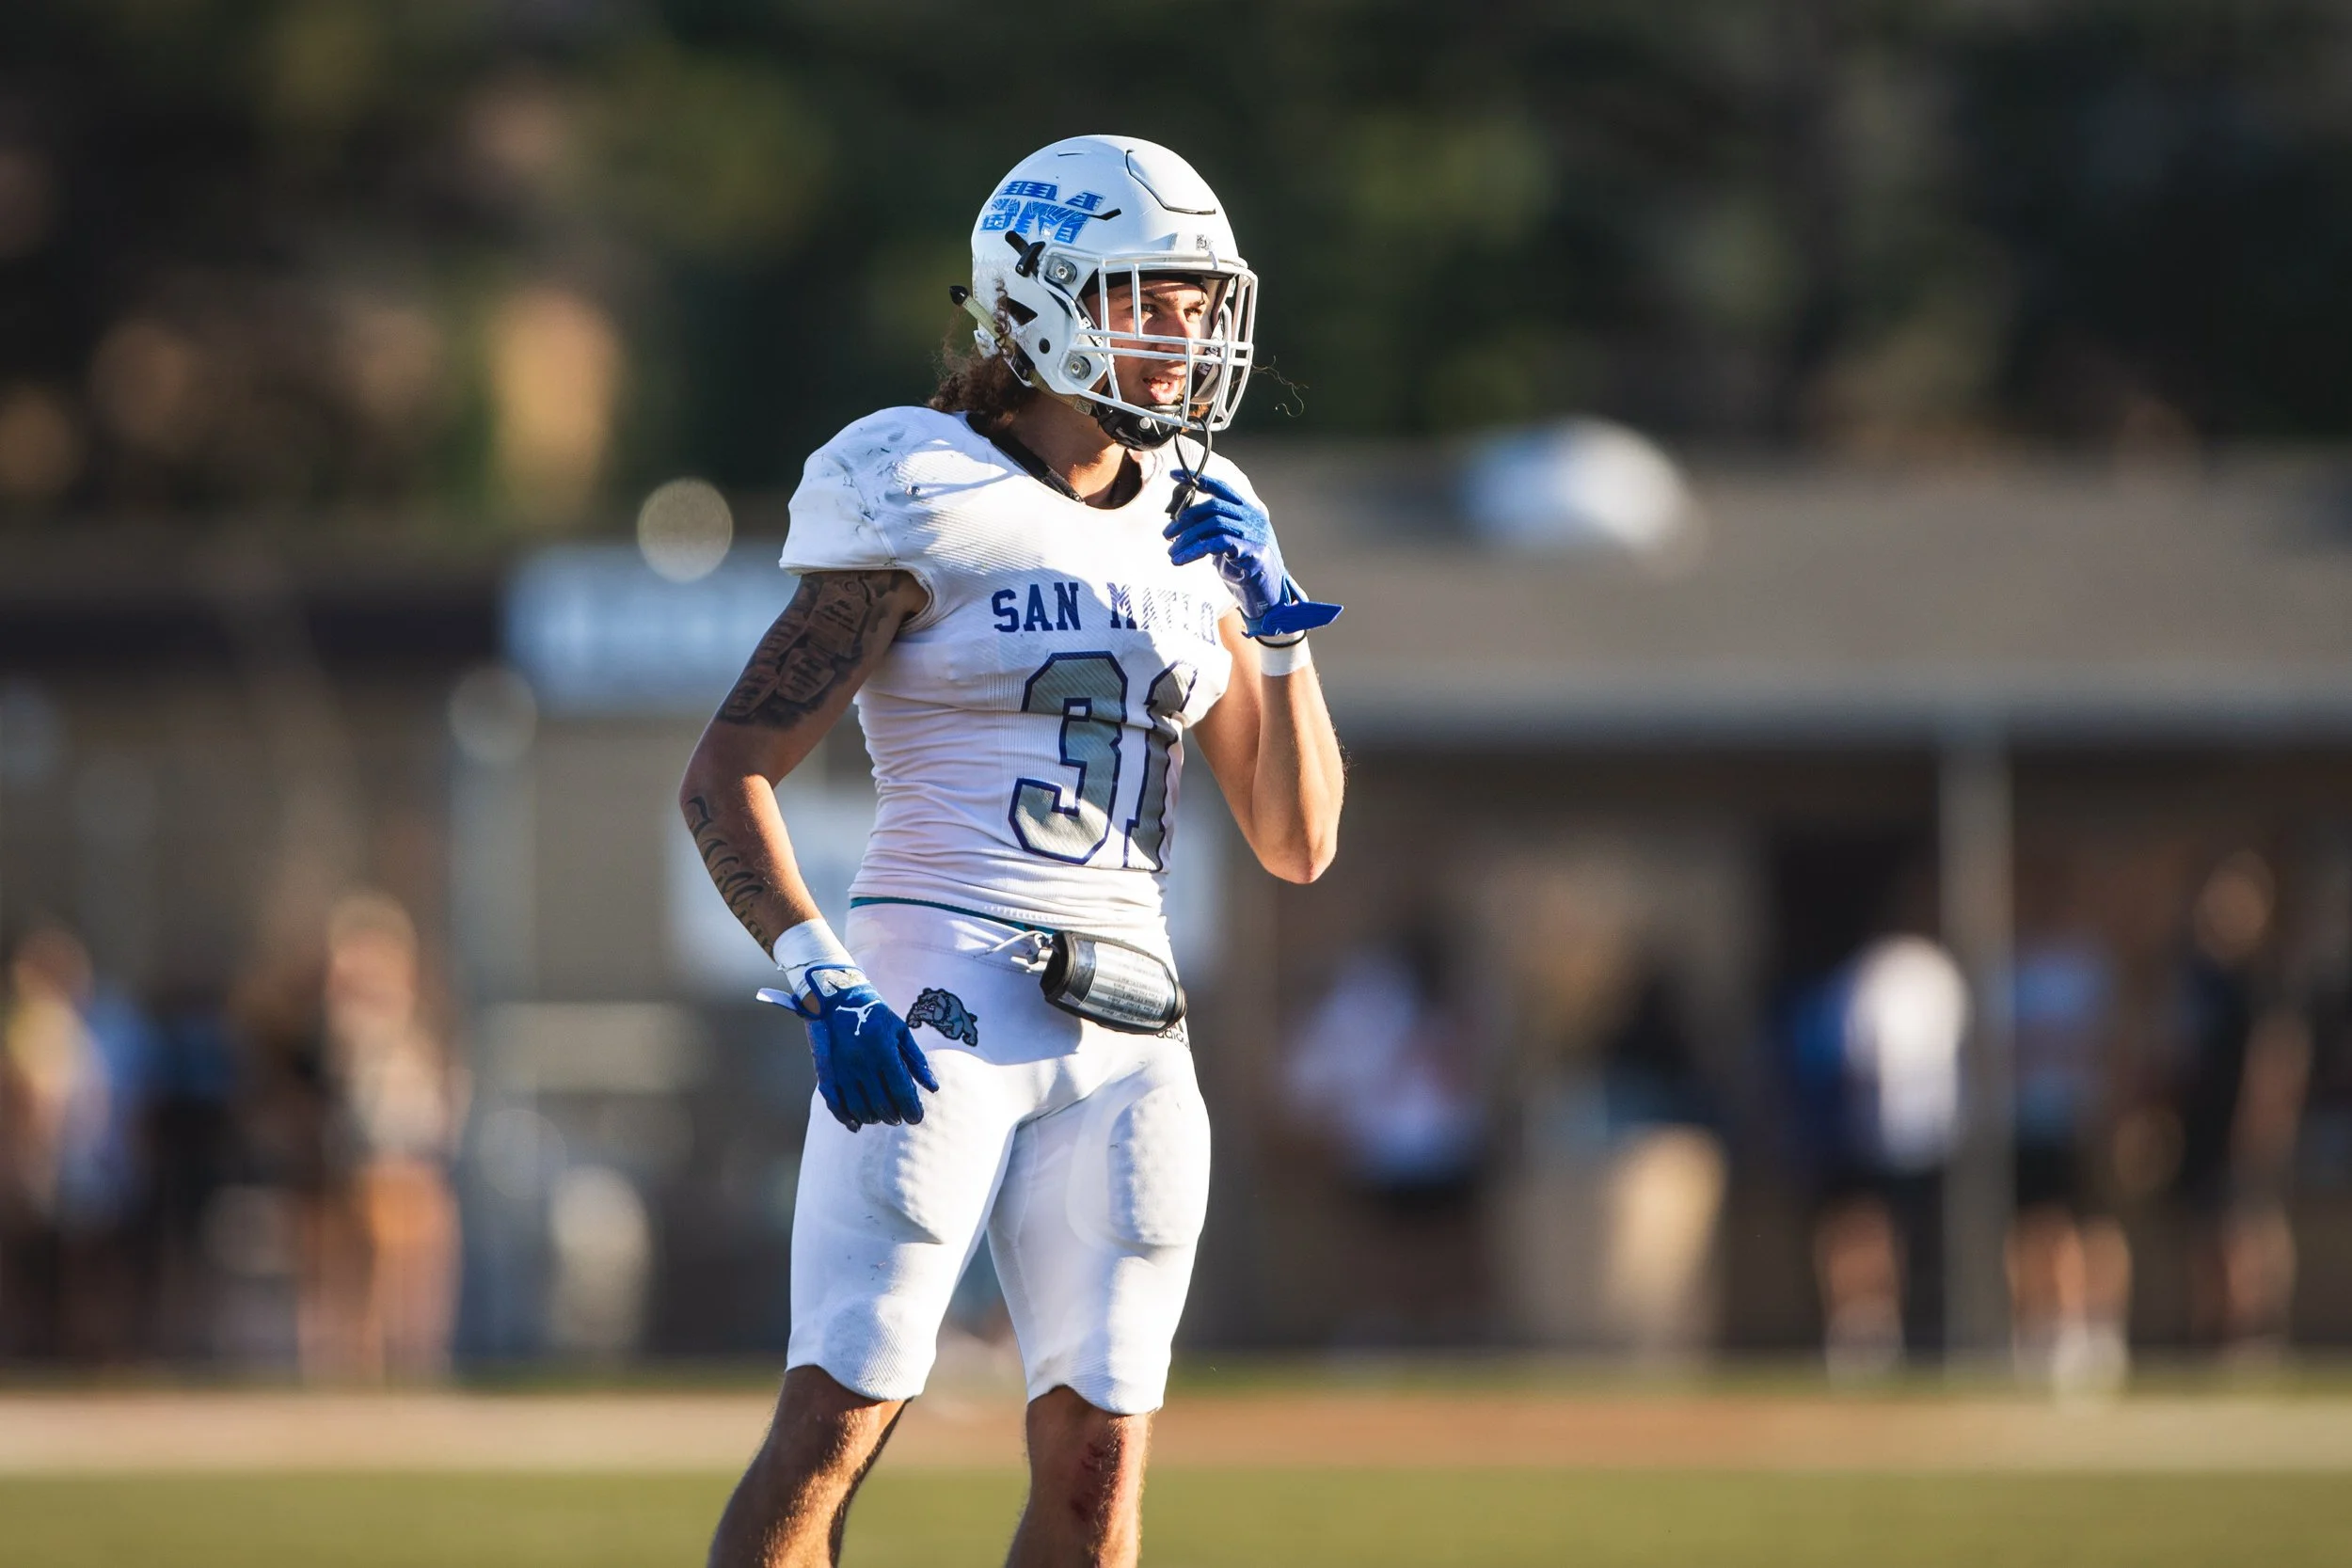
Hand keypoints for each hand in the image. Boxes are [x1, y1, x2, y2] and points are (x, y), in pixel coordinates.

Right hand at [797, 968, 938, 1131]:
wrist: (836, 999)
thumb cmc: (875, 1015)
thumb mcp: (901, 1031)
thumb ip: (916, 1061)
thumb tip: (933, 1088)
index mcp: (883, 1051)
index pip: (901, 1091)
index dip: (911, 1109)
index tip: (917, 1118)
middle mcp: (862, 1063)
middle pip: (881, 1104)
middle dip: (895, 1116)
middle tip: (900, 1118)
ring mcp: (842, 1069)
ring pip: (859, 1108)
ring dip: (873, 1118)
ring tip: (882, 1117)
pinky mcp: (826, 1073)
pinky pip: (835, 1104)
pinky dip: (845, 1118)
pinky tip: (856, 1125)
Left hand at [1165, 471, 1341, 639]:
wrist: (1269, 598)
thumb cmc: (1246, 572)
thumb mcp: (1227, 546)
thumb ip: (1213, 531)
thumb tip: (1181, 524)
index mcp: (1248, 511)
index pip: (1222, 488)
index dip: (1197, 479)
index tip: (1173, 476)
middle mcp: (1254, 518)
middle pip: (1213, 507)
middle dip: (1185, 520)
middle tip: (1167, 535)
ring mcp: (1256, 533)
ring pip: (1213, 524)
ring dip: (1187, 539)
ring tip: (1172, 554)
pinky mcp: (1254, 551)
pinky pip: (1219, 543)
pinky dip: (1196, 550)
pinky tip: (1183, 559)